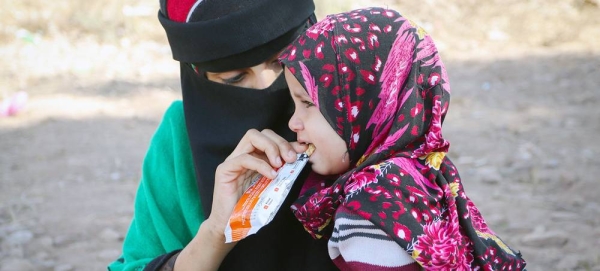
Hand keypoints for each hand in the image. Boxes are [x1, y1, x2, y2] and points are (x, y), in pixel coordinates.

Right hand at [176, 129, 307, 269]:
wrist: (232, 226)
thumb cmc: (251, 208)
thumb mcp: (273, 185)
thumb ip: (282, 170)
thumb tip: (300, 155)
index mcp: (254, 157)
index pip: (269, 138)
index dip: (286, 141)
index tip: (302, 151)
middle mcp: (242, 154)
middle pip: (261, 133)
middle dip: (280, 142)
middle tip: (291, 158)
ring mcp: (232, 160)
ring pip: (252, 137)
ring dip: (271, 148)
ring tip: (280, 165)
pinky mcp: (224, 170)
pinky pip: (244, 158)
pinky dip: (261, 164)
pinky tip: (271, 175)